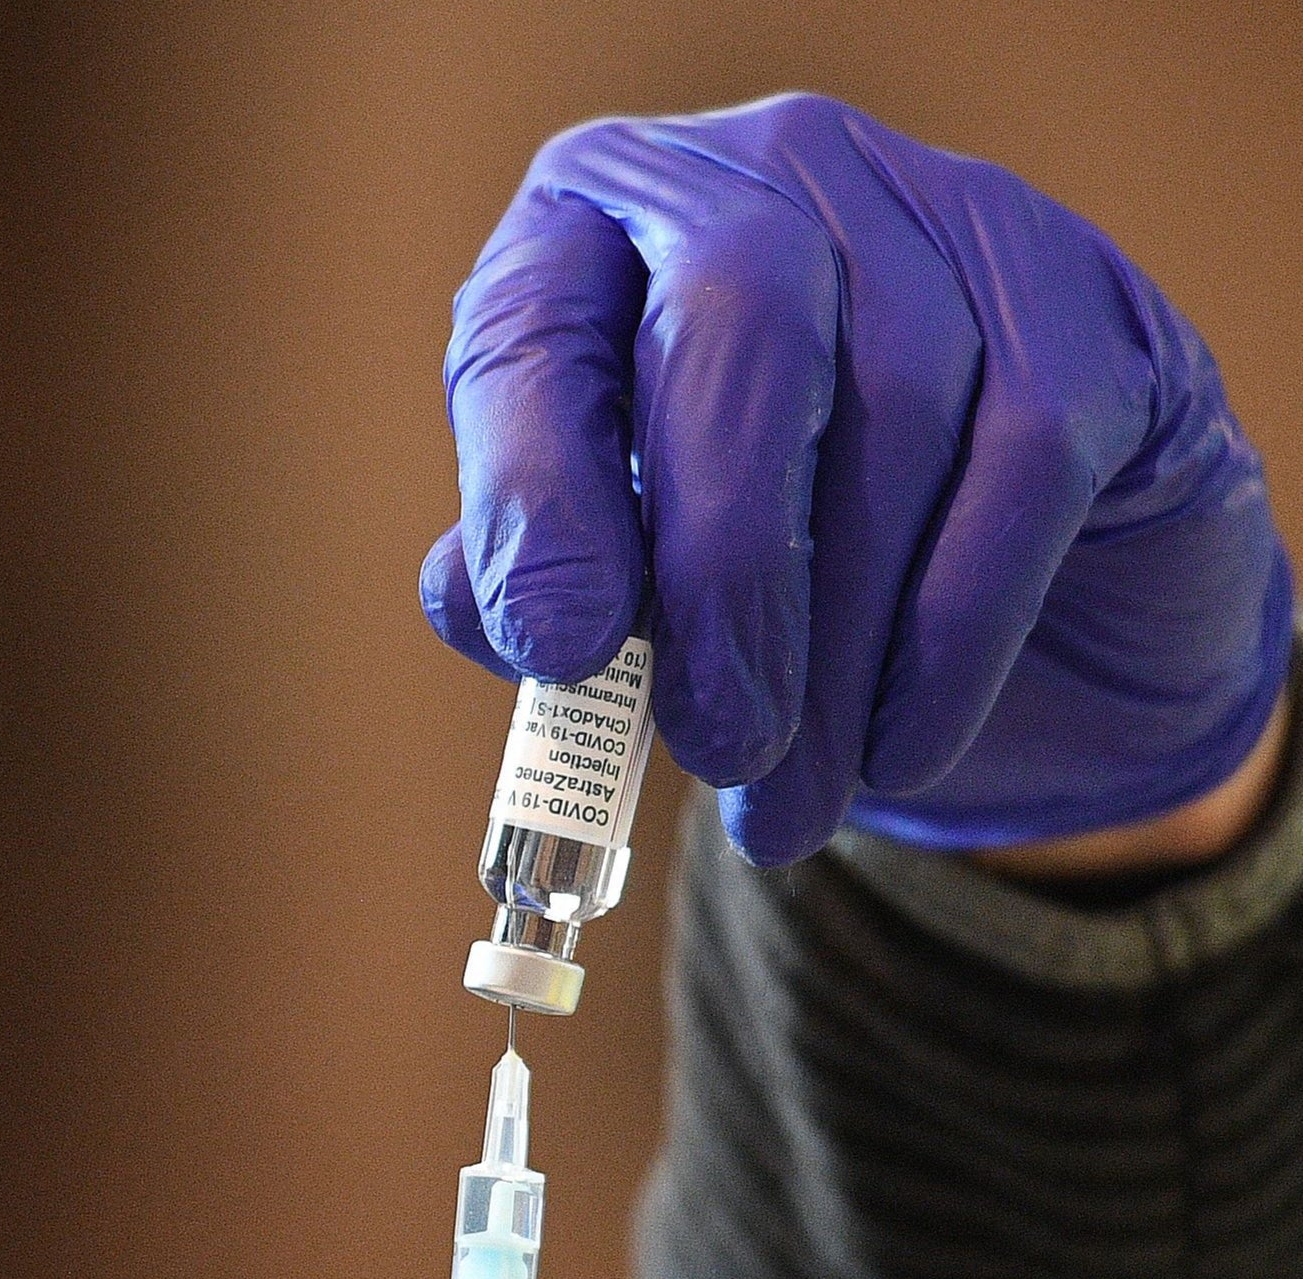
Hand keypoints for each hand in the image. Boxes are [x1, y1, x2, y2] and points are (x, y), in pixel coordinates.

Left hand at [424, 93, 1289, 866]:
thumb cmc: (755, 571)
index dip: (538, 487)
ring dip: (837, 645)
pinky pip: (1027, 459)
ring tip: (788, 800)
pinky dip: (952, 634)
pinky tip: (901, 748)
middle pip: (744, 324)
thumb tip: (495, 607)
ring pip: (898, 407)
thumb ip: (532, 580)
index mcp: (606, 227)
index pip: (543, 326)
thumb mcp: (615, 569)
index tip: (553, 648)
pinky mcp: (1089, 307)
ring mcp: (951, 213)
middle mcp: (774, 172)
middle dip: (720, 563)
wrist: (1010, 598)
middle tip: (713, 744)